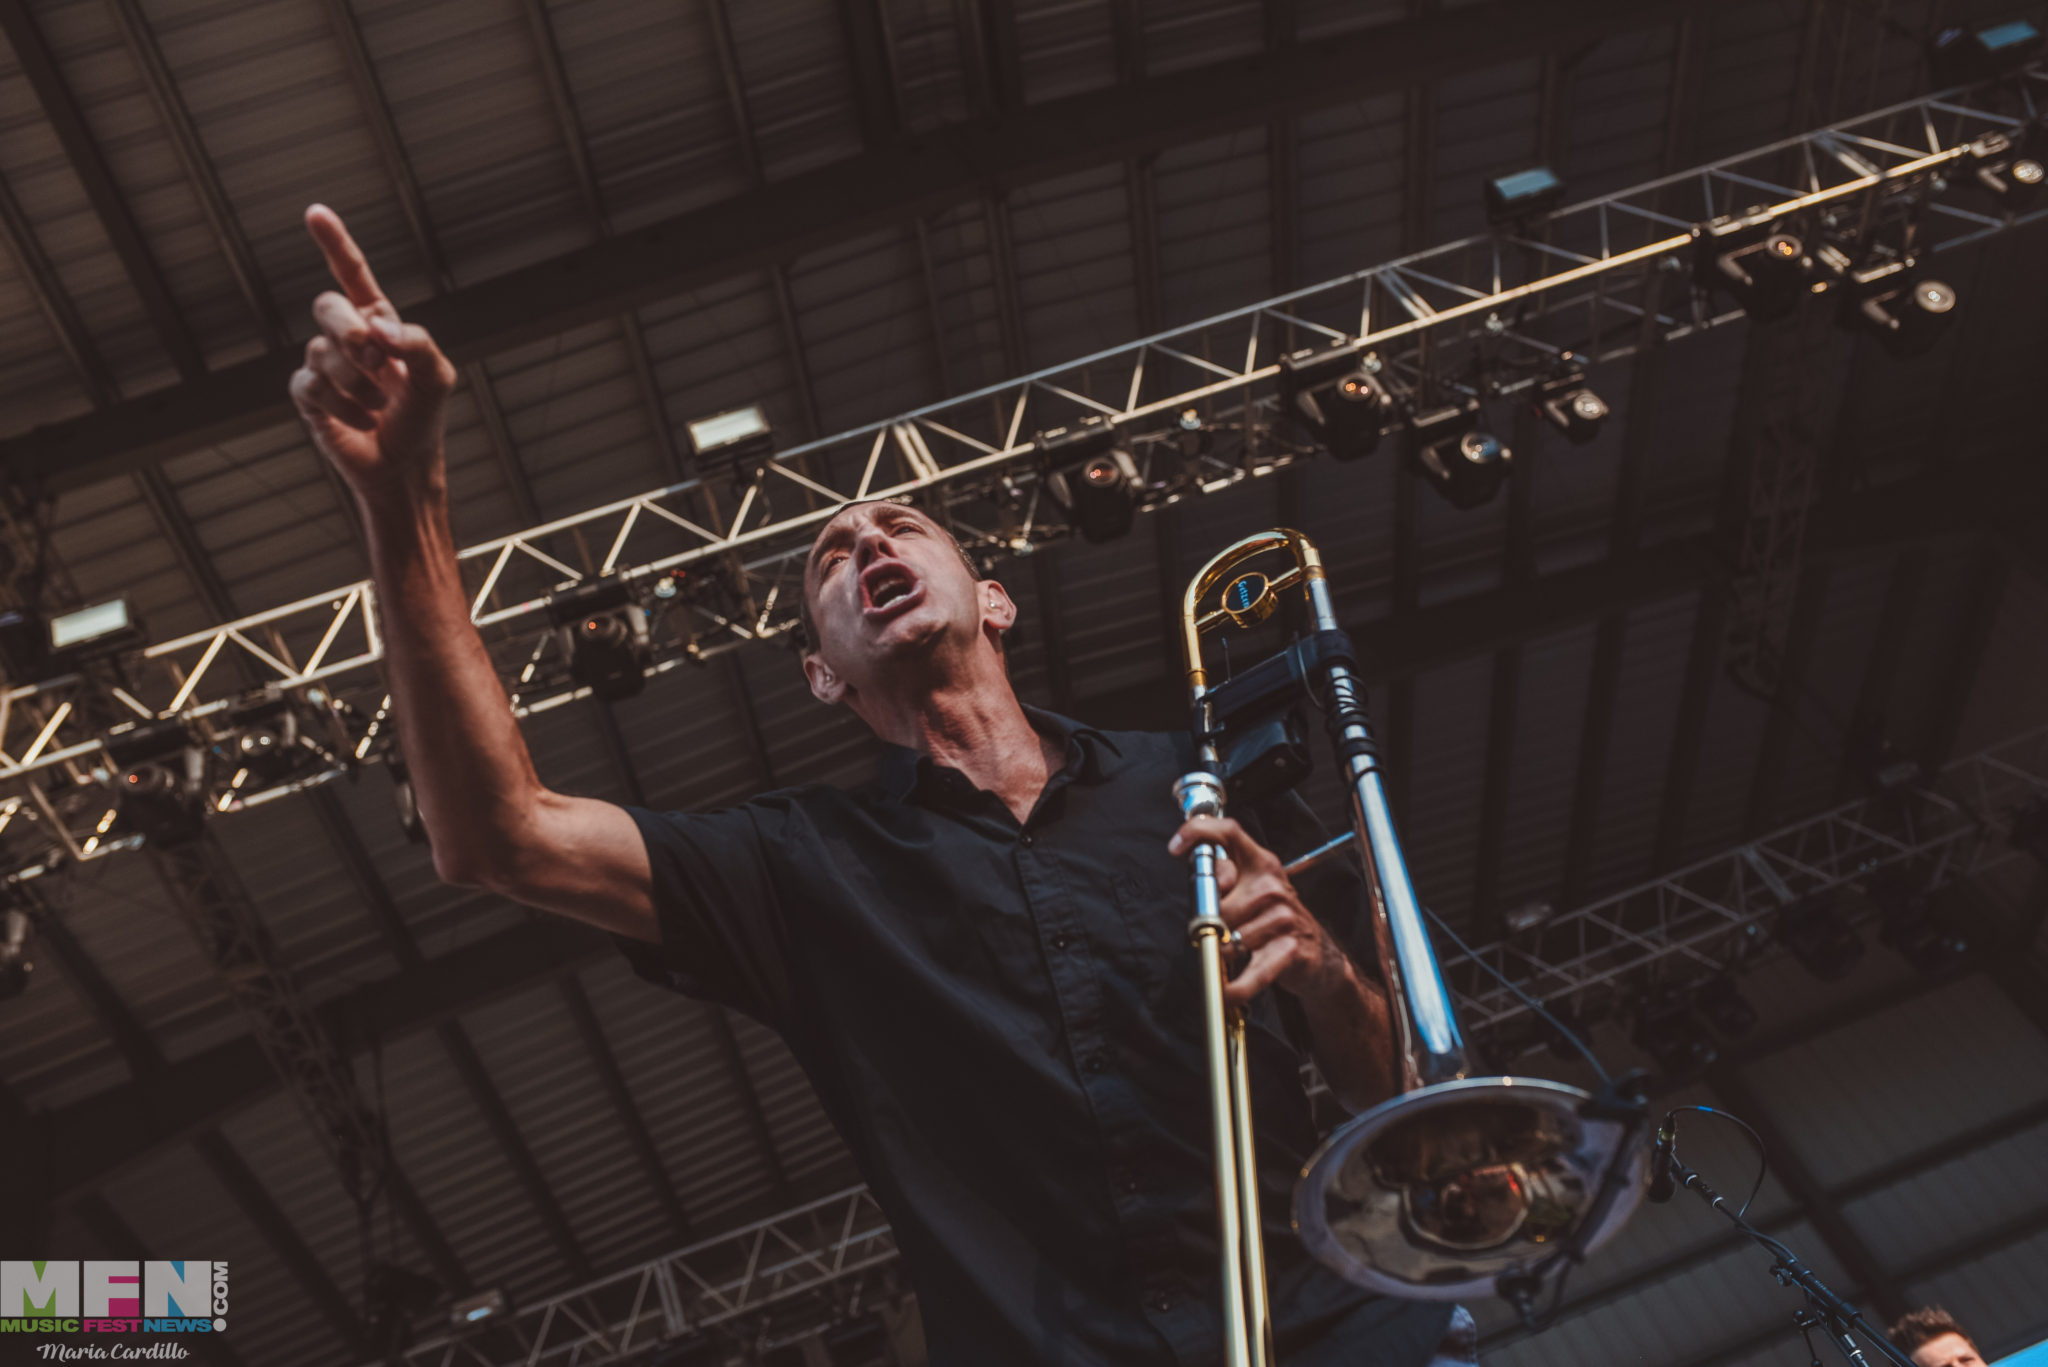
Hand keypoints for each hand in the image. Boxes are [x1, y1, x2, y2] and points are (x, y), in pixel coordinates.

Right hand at [289, 204, 457, 503]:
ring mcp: (324, 365)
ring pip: (320, 351)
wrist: (405, 467)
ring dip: (357, 384)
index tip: (314, 212)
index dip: (334, 243)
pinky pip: (310, 385)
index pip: (352, 274)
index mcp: (378, 322)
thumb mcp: (438, 378)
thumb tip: (379, 327)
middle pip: (327, 306)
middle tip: (378, 362)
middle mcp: (347, 337)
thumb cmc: (424, 418)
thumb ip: (419, 344)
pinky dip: (343, 406)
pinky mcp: (309, 395)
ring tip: (380, 406)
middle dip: (350, 332)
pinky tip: (362, 421)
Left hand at [1169, 816, 1355, 1007]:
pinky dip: (1238, 986)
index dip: (1199, 833)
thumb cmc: (1273, 922)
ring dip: (1221, 952)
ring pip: (1228, 937)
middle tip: (1215, 932)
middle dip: (1208, 923)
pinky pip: (1254, 970)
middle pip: (1217, 901)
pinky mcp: (1291, 948)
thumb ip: (1223, 881)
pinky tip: (1229, 991)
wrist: (1318, 956)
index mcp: (1261, 863)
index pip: (1229, 832)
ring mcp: (1284, 915)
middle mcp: (1273, 884)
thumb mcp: (1250, 892)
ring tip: (1232, 952)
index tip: (1175, 848)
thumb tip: (1202, 887)